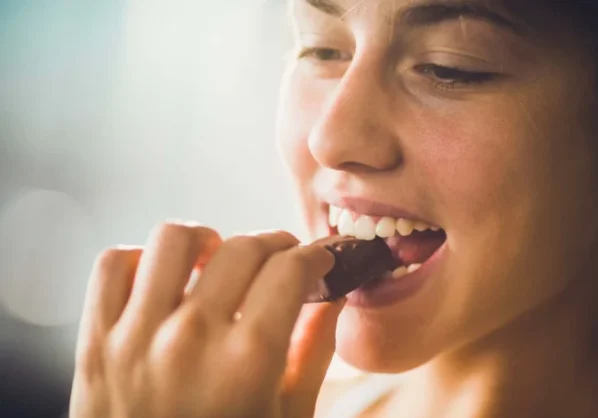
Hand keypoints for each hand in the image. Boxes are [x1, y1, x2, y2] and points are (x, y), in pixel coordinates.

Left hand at [69, 222, 342, 417]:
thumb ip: (314, 352)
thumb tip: (335, 298)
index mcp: (247, 361)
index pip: (291, 269)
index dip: (315, 255)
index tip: (319, 257)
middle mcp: (190, 338)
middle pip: (243, 248)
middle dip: (275, 245)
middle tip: (282, 260)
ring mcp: (136, 336)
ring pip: (173, 239)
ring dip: (207, 240)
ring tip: (219, 259)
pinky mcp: (95, 342)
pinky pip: (113, 265)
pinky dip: (141, 259)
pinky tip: (165, 279)